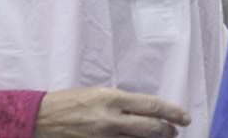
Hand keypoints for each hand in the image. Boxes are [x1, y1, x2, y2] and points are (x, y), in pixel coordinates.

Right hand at [34, 88, 190, 137]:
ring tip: (161, 137)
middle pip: (153, 128)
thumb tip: (146, 112)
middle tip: (174, 130)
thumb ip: (120, 103)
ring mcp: (106, 137)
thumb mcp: (96, 93)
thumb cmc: (69, 102)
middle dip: (168, 130)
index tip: (184, 117)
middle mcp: (111, 118)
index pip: (151, 106)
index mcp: (110, 98)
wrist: (42, 118)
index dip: (172, 112)